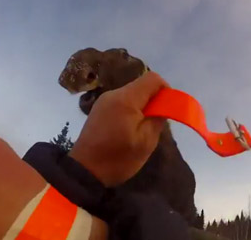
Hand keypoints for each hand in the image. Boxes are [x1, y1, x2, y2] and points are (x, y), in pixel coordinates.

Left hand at [69, 71, 167, 185]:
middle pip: (141, 85)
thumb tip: (163, 106)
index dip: (165, 89)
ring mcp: (104, 100)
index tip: (168, 107)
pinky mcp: (99, 109)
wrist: (83, 172)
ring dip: (142, 105)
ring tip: (143, 127)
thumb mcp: (146, 142)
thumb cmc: (117, 158)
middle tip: (156, 121)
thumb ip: (158, 118)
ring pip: (132, 93)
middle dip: (153, 99)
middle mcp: (114, 94)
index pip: (153, 78)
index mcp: (126, 99)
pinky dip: (131, 109)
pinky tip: (129, 128)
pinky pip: (121, 101)